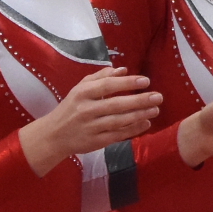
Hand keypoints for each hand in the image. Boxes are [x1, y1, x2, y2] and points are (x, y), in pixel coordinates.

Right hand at [18, 68, 162, 173]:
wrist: (54, 135)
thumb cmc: (71, 108)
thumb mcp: (80, 88)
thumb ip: (100, 77)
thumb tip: (123, 69)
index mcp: (82, 93)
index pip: (107, 86)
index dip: (127, 83)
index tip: (146, 81)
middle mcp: (86, 110)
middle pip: (116, 104)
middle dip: (139, 101)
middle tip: (158, 97)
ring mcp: (91, 127)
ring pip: (118, 121)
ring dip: (139, 115)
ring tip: (155, 110)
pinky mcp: (95, 142)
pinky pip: (117, 135)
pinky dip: (133, 130)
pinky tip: (146, 124)